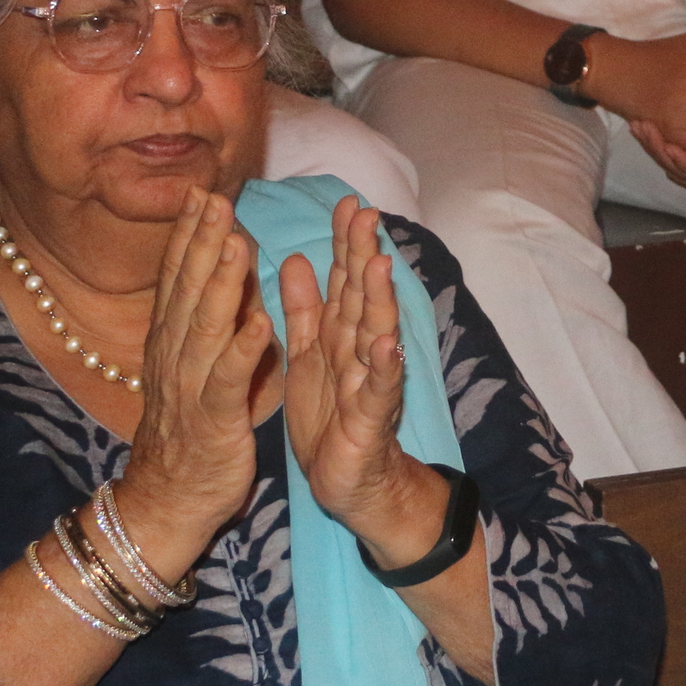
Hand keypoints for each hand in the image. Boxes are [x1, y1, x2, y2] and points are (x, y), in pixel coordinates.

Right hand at [117, 189, 279, 563]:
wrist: (167, 502)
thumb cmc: (188, 433)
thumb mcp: (193, 369)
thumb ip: (204, 324)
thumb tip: (220, 277)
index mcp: (173, 343)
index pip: (180, 279)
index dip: (189, 235)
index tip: (201, 191)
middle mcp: (175, 357)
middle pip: (188, 290)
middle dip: (202, 242)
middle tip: (214, 196)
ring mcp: (191, 387)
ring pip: (206, 326)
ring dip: (222, 283)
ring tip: (236, 241)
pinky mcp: (214, 420)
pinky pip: (228, 380)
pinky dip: (242, 349)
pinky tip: (260, 321)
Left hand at [280, 194, 429, 554]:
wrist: (351, 483)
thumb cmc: (330, 419)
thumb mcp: (309, 356)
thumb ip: (305, 310)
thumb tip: (300, 257)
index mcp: (339, 335)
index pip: (343, 280)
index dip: (343, 243)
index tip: (345, 202)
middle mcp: (360, 350)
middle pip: (362, 297)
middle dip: (363, 256)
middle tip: (367, 213)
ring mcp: (369, 382)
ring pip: (375, 334)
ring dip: (379, 301)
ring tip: (380, 265)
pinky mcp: (370, 419)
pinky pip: (377, 390)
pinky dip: (383, 367)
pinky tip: (386, 344)